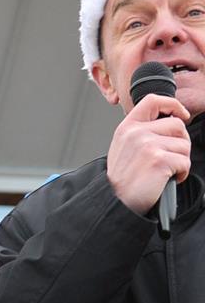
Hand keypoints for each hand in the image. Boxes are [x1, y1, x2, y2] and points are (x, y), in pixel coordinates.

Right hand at [106, 93, 191, 215]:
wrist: (117, 201)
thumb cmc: (123, 178)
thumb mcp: (123, 147)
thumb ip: (141, 130)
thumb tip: (168, 120)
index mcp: (127, 128)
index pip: (153, 101)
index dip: (172, 104)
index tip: (180, 114)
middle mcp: (136, 133)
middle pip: (177, 125)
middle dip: (180, 142)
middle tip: (170, 156)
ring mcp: (147, 145)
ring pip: (184, 144)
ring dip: (181, 160)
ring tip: (165, 170)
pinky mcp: (159, 160)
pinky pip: (185, 161)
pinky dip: (181, 173)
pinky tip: (167, 179)